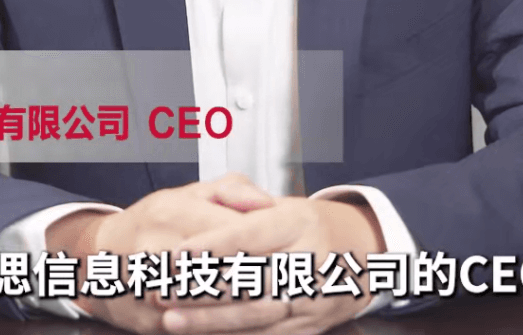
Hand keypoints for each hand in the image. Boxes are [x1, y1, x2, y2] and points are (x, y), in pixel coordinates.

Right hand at [47, 173, 288, 333]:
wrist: (97, 256)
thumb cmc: (154, 221)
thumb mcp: (189, 193)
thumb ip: (232, 191)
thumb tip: (268, 202)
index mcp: (172, 211)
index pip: (232, 230)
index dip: (267, 243)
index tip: (297, 250)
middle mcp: (157, 246)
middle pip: (223, 268)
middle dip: (264, 277)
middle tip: (300, 283)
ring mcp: (149, 286)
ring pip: (208, 301)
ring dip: (247, 307)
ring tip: (282, 307)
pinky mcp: (146, 319)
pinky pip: (190, 328)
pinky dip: (221, 329)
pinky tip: (248, 328)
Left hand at [162, 196, 384, 334]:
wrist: (362, 258)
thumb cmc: (306, 227)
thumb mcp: (282, 203)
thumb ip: (243, 200)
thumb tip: (208, 202)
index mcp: (299, 223)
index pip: (251, 235)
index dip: (212, 246)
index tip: (177, 253)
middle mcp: (310, 261)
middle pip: (250, 279)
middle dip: (200, 288)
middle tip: (160, 290)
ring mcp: (313, 298)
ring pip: (256, 313)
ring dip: (210, 320)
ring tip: (171, 320)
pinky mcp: (309, 327)